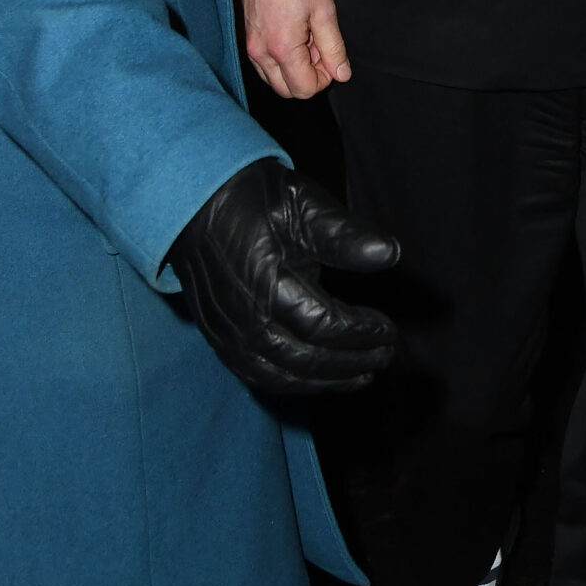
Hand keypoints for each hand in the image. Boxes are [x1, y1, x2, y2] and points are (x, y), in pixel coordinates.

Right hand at [165, 158, 398, 393]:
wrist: (195, 205)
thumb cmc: (255, 201)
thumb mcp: (304, 205)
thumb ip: (344, 234)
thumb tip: (390, 253)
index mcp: (264, 282)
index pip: (322, 324)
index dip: (360, 332)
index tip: (389, 329)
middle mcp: (243, 318)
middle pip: (305, 359)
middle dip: (351, 362)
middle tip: (385, 355)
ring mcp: (227, 334)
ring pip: (282, 376)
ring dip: (327, 381)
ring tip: (364, 375)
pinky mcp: (220, 341)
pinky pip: (259, 376)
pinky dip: (295, 384)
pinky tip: (322, 379)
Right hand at [244, 0, 350, 98]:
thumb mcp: (324, 13)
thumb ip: (334, 48)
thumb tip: (341, 74)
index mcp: (282, 48)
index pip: (304, 89)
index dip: (322, 79)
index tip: (328, 58)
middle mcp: (261, 53)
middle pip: (286, 90)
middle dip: (306, 76)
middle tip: (317, 48)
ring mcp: (250, 47)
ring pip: (273, 80)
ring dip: (292, 68)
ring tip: (304, 39)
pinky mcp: (245, 40)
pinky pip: (263, 65)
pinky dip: (279, 59)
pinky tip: (290, 35)